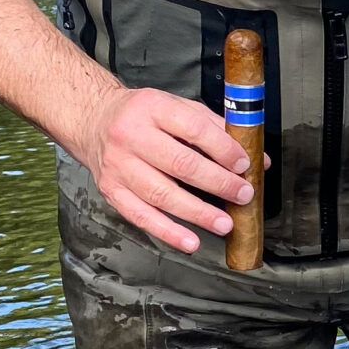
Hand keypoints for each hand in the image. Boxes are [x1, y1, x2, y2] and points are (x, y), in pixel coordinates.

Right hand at [74, 84, 255, 251]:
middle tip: (242, 195)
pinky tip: (190, 242)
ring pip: (161, 194)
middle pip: (180, 164)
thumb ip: (216, 128)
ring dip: (198, 213)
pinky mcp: (111, 190)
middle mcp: (131, 135)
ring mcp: (119, 165)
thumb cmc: (143, 115)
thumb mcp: (176, 107)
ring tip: (224, 223)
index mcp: (152, 108)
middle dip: (217, 183)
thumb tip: (255, 157)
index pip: (193, 128)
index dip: (223, 149)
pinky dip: (168, 232)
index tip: (244, 165)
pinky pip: (141, 216)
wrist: (93, 120)